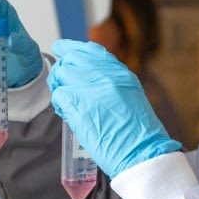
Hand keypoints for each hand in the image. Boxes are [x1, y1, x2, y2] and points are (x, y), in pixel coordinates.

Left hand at [47, 39, 181, 176]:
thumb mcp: (130, 98)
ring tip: (65, 101)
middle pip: (72, 59)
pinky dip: (58, 103)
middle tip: (60, 83)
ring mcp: (89, 86)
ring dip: (59, 86)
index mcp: (119, 73)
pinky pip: (58, 94)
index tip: (62, 48)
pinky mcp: (77, 103)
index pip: (91, 50)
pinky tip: (65, 112)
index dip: (72, 47)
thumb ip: (111, 84)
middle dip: (63, 69)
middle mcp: (104, 74)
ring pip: (61, 74)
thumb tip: (91, 80)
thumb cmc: (138, 133)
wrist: (140, 151)